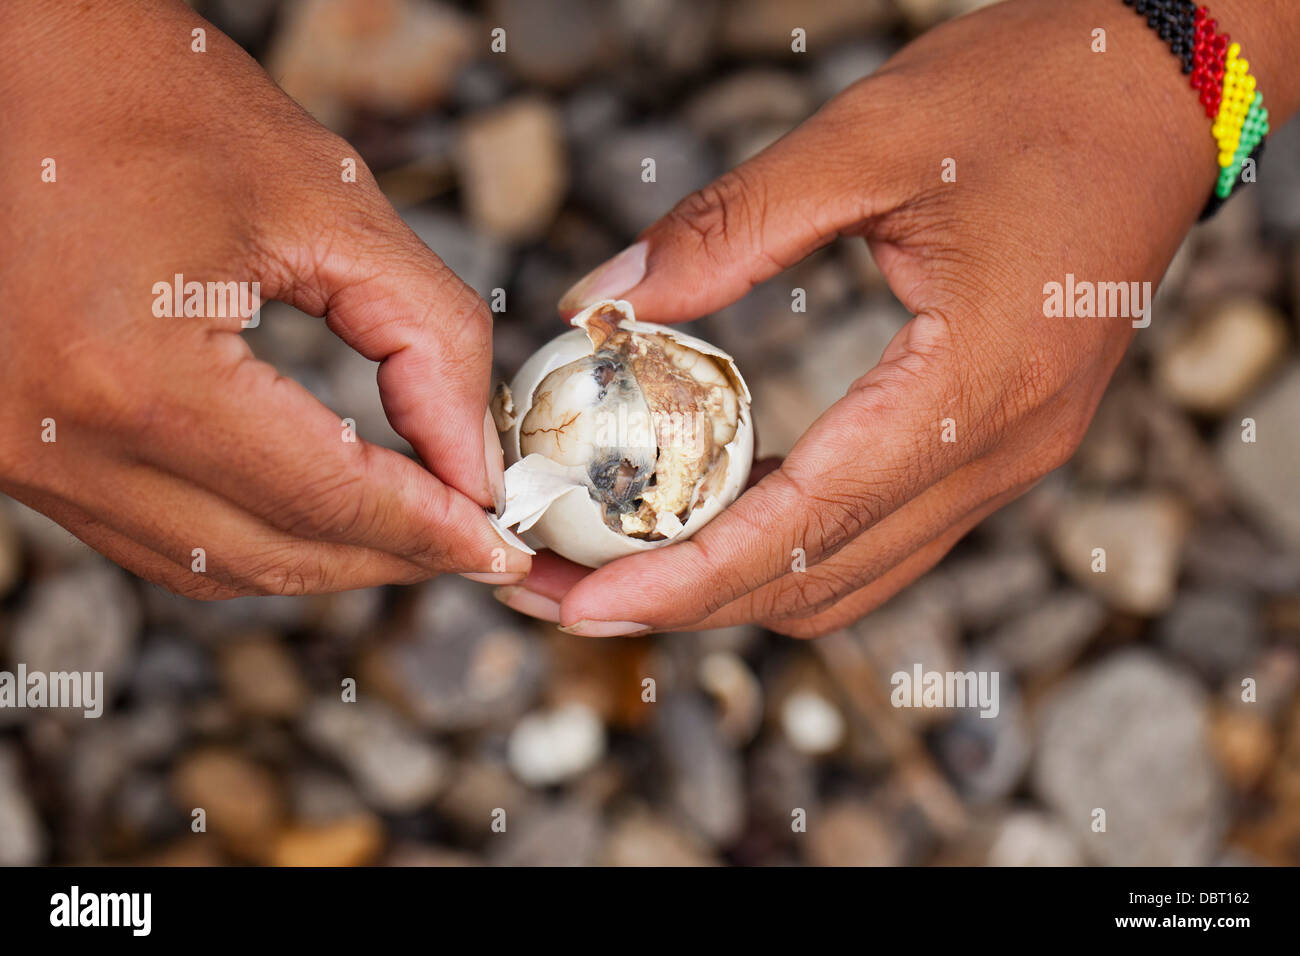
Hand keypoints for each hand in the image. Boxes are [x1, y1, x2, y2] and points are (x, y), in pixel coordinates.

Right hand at [0, 0, 527, 596]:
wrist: (16, 66)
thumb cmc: (156, 101)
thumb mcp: (327, 203)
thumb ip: (430, 338)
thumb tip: (473, 464)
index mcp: (133, 369)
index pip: (322, 494)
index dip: (430, 529)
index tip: (502, 544)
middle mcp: (56, 436)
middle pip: (272, 553)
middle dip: (392, 554)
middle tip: (477, 542)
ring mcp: (21, 454)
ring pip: (215, 566)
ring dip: (327, 555)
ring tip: (415, 526)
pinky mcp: (17, 450)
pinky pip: (157, 538)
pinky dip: (253, 535)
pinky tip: (321, 507)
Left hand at [501, 0, 1298, 636]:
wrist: (1163, 93)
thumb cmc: (1035, 96)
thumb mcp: (868, 140)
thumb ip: (727, 228)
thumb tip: (602, 302)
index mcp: (976, 385)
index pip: (809, 525)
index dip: (689, 577)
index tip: (588, 601)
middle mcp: (1004, 449)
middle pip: (824, 577)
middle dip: (689, 599)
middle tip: (570, 589)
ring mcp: (1013, 457)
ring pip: (857, 575)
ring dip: (739, 585)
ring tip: (628, 563)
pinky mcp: (1005, 442)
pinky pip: (887, 535)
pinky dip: (796, 547)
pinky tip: (724, 515)